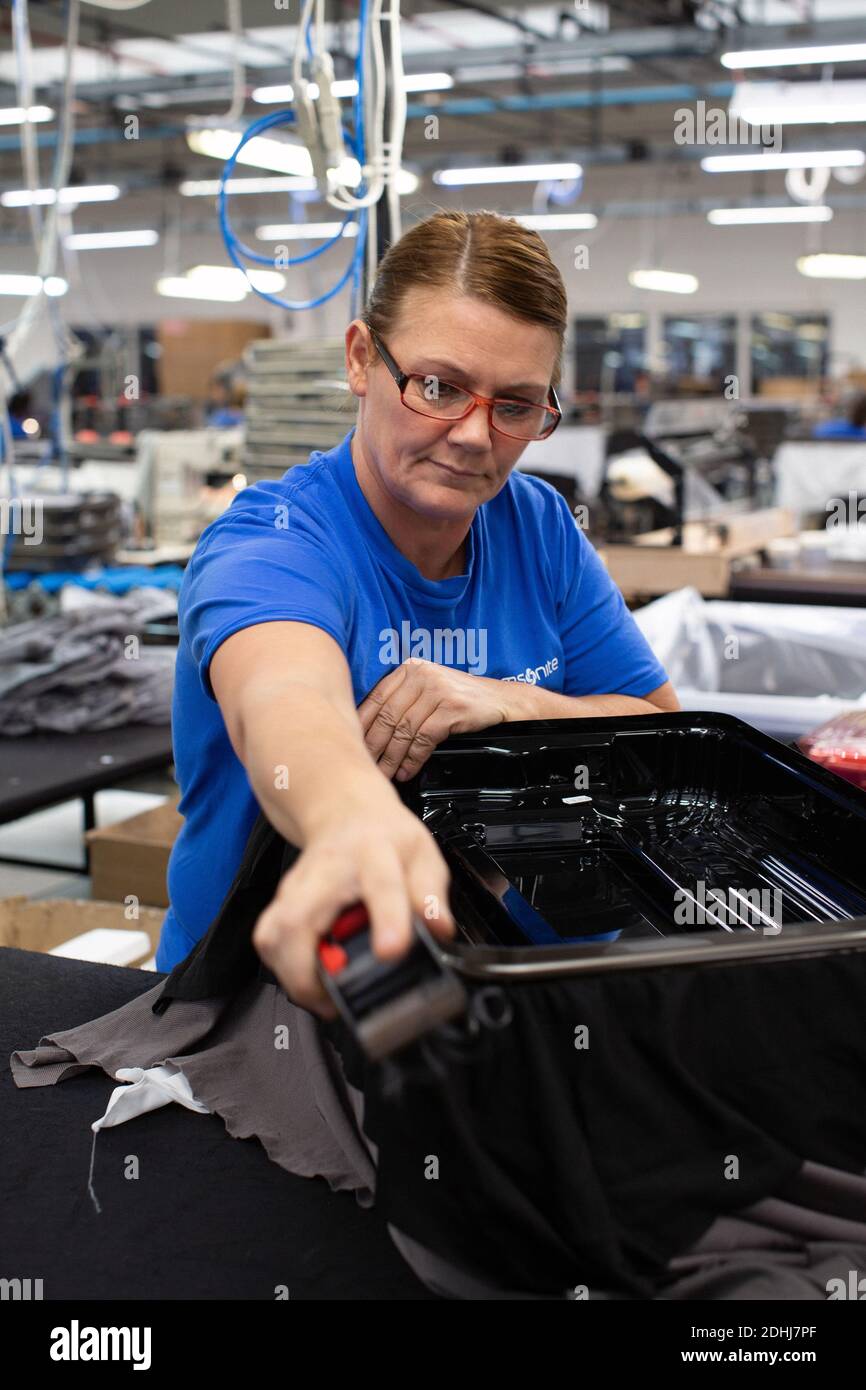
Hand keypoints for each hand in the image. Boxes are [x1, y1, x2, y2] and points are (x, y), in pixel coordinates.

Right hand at [251, 790, 454, 1018]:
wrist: (346, 811)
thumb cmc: (384, 838)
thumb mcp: (422, 856)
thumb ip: (430, 895)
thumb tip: (439, 930)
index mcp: (372, 854)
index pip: (380, 885)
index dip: (387, 920)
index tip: (391, 951)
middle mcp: (325, 871)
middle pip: (298, 919)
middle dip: (307, 970)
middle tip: (335, 999)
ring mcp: (295, 887)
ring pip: (272, 935)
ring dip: (292, 975)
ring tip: (324, 995)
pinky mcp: (280, 903)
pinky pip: (268, 941)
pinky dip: (283, 968)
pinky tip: (309, 977)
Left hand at [358, 657, 510, 781]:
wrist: (504, 701)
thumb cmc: (463, 700)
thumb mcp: (430, 692)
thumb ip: (404, 702)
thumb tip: (370, 733)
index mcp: (410, 669)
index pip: (376, 698)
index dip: (361, 724)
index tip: (350, 744)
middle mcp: (422, 675)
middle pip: (387, 716)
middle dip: (373, 746)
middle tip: (365, 765)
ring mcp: (438, 690)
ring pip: (404, 729)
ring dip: (392, 757)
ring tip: (386, 774)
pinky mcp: (452, 708)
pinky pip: (424, 738)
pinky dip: (413, 759)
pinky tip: (408, 770)